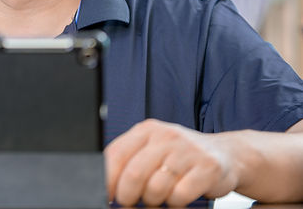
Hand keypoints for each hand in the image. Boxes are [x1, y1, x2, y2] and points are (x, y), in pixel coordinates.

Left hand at [105, 119, 238, 206]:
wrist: (225, 154)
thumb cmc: (180, 156)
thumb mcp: (151, 149)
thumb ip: (129, 163)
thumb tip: (107, 188)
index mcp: (146, 130)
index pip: (116, 155)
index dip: (107, 179)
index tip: (107, 195)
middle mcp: (165, 137)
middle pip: (134, 174)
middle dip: (128, 196)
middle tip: (131, 202)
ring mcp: (187, 151)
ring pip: (156, 188)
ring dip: (154, 200)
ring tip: (160, 196)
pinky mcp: (207, 168)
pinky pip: (179, 195)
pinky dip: (175, 203)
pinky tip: (179, 196)